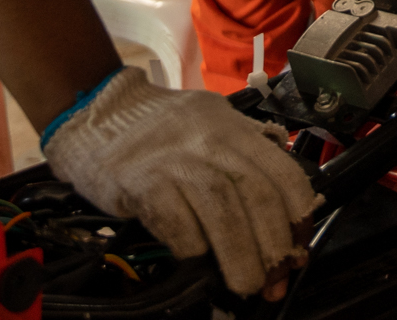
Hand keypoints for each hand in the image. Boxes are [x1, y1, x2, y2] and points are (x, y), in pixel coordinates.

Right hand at [43, 69, 316, 296]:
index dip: (299, 217)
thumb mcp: (211, 125)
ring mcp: (176, 160)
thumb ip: (243, 160)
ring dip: (240, 256)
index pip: (284, 172)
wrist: (97, 112)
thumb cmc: (158, 128)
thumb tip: (278, 220)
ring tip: (246, 284)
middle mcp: (210, 139)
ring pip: (223, 211)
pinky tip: (198, 263)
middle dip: (274, 245)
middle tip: (274, 279)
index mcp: (235, 127)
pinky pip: (178, 224)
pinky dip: (194, 250)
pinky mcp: (142, 182)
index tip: (298, 249)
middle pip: (258, 195)